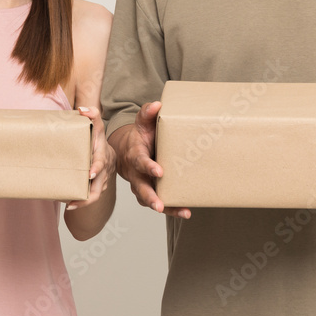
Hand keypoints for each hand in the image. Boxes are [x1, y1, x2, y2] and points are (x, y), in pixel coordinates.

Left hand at [66, 107, 115, 209]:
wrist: (109, 152)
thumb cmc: (98, 139)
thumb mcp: (97, 126)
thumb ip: (92, 115)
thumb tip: (82, 109)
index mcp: (103, 155)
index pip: (101, 162)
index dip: (96, 168)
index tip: (89, 174)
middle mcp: (104, 170)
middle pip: (98, 188)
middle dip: (87, 198)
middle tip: (72, 202)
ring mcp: (103, 180)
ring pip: (94, 195)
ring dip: (82, 201)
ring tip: (69, 204)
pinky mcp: (98, 187)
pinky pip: (91, 196)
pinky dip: (81, 201)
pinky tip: (69, 202)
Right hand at [110, 102, 190, 218]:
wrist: (128, 150)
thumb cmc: (139, 136)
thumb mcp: (141, 122)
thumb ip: (147, 113)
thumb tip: (157, 104)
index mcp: (135, 155)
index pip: (140, 161)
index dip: (148, 166)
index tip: (159, 171)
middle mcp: (137, 174)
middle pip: (141, 188)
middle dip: (151, 197)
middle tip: (159, 204)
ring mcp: (143, 185)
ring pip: (149, 199)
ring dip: (165, 207)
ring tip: (181, 211)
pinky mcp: (151, 192)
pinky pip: (161, 203)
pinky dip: (172, 209)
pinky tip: (186, 212)